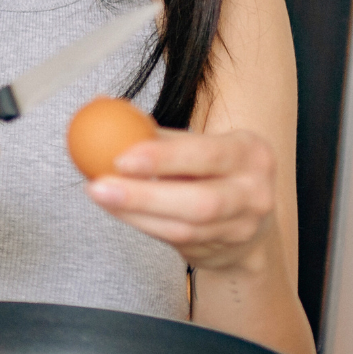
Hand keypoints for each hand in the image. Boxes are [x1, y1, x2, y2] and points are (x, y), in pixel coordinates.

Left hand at [88, 127, 277, 273]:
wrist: (245, 218)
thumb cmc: (210, 170)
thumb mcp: (197, 146)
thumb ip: (154, 133)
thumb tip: (101, 104)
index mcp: (249, 152)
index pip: (206, 154)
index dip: (164, 158)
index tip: (121, 158)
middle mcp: (253, 192)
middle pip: (200, 201)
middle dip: (144, 196)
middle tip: (98, 186)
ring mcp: (242, 226)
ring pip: (184, 227)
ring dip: (134, 212)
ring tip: (100, 194)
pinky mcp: (224, 249)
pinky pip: (176, 240)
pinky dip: (142, 223)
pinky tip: (117, 209)